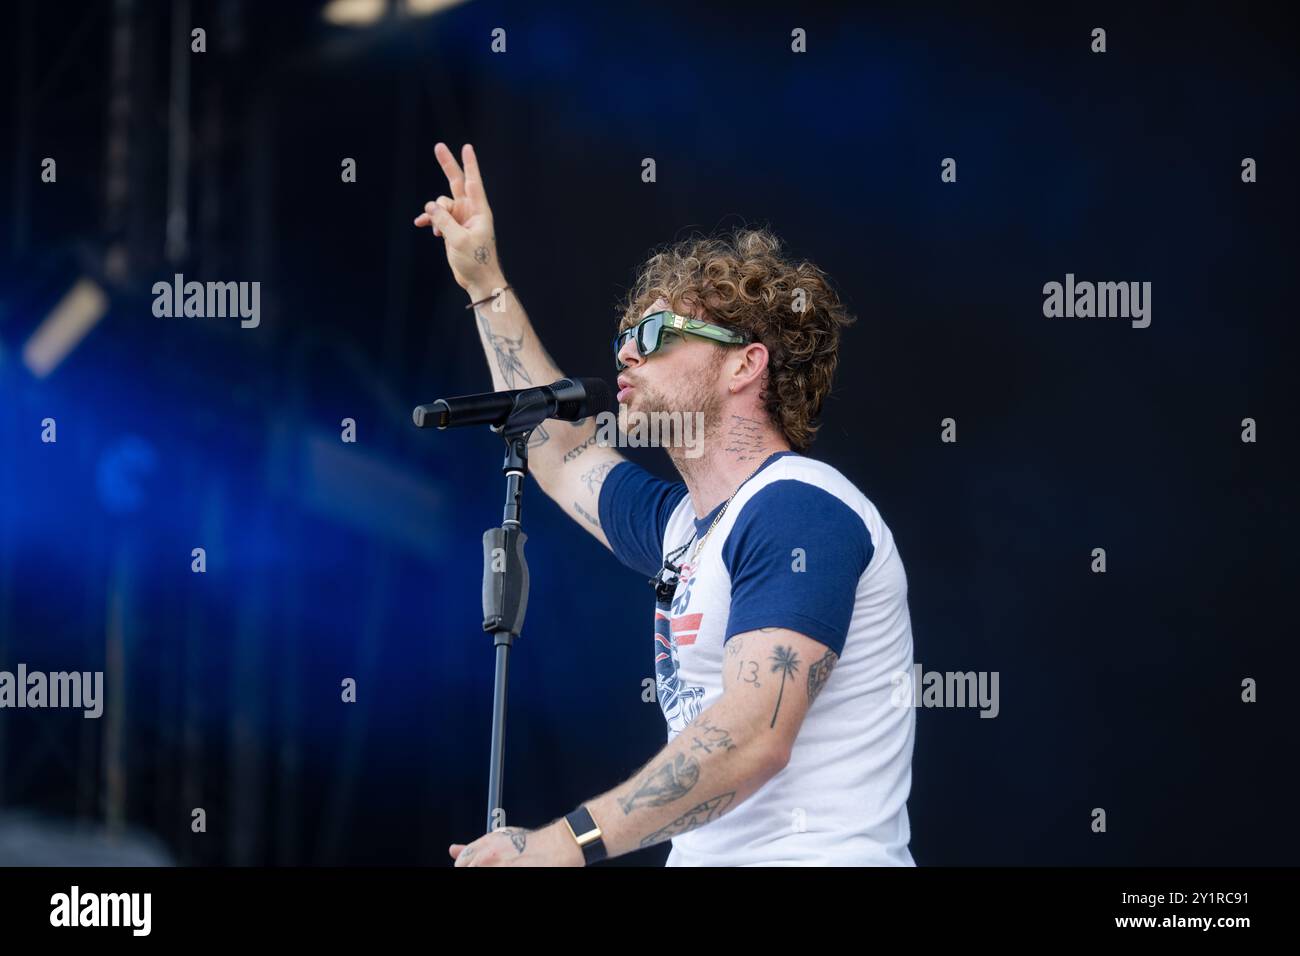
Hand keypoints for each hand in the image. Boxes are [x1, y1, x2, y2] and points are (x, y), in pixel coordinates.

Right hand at [413, 142, 503, 295]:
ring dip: (435, 212)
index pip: (473, 182)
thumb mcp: (458, 240)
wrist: (478, 280)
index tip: (467, 147)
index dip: (469, 164)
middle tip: (438, 147)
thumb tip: (430, 206)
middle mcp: (470, 211)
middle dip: (447, 166)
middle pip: (457, 183)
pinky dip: (430, 220)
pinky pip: (438, 217)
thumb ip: (444, 220)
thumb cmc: (476, 261)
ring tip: (437, 230)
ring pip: (442, 204)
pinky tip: (422, 225)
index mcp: (479, 211)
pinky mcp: (453, 229)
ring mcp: (460, 219)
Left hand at [449, 822, 585, 867]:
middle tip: (501, 866)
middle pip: (469, 869)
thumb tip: (452, 849)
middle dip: (478, 870)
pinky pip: (495, 876)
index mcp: (485, 845)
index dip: (468, 867)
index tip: (477, 867)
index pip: (461, 863)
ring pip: (480, 871)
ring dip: (494, 871)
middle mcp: (489, 856)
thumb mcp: (501, 839)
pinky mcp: (510, 870)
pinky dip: (505, 873)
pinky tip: (517, 868)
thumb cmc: (533, 843)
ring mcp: (500, 866)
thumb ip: (475, 847)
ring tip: (512, 865)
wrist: (558, 846)